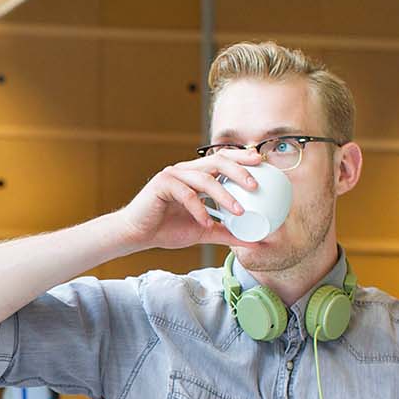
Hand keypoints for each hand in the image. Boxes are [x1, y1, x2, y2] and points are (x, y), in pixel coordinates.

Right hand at [110, 153, 258, 252]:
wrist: (137, 234)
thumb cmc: (167, 229)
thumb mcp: (204, 231)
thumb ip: (227, 232)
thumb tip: (254, 241)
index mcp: (196, 176)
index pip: (223, 160)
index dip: (242, 158)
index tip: (262, 163)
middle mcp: (186, 170)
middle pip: (217, 160)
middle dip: (239, 170)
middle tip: (255, 186)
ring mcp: (173, 175)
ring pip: (204, 178)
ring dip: (224, 195)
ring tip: (239, 211)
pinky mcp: (161, 184)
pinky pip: (186, 194)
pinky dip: (198, 208)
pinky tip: (206, 221)